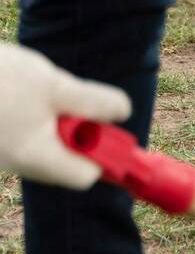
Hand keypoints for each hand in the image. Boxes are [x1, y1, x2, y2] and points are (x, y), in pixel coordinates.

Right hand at [0, 42, 130, 189]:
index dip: (101, 152)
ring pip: (42, 147)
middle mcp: (14, 166)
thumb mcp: (54, 85)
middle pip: (63, 161)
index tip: (104, 125)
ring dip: (50, 123)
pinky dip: (29, 120)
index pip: (84, 176)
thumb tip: (123, 114)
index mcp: (34, 157)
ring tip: (30, 93)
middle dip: (74, 132)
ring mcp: (0, 157)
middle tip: (63, 100)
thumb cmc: (1, 77)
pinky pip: (22, 138)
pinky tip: (14, 96)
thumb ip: (91, 103)